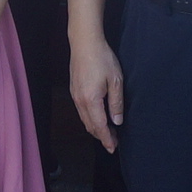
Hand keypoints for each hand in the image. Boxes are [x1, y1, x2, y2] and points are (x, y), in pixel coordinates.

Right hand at [71, 31, 125, 151]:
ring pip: (85, 119)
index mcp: (91, 100)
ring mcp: (75, 96)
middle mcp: (80, 101)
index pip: (100, 126)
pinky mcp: (74, 91)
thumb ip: (116, 103)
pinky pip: (82, 111)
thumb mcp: (115, 81)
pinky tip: (98, 118)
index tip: (113, 148)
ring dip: (96, 128)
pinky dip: (90, 119)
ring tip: (108, 133)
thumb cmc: (102, 59)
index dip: (107, 139)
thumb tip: (117, 121)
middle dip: (102, 136)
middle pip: (90, 126)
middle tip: (113, 143)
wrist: (84, 43)